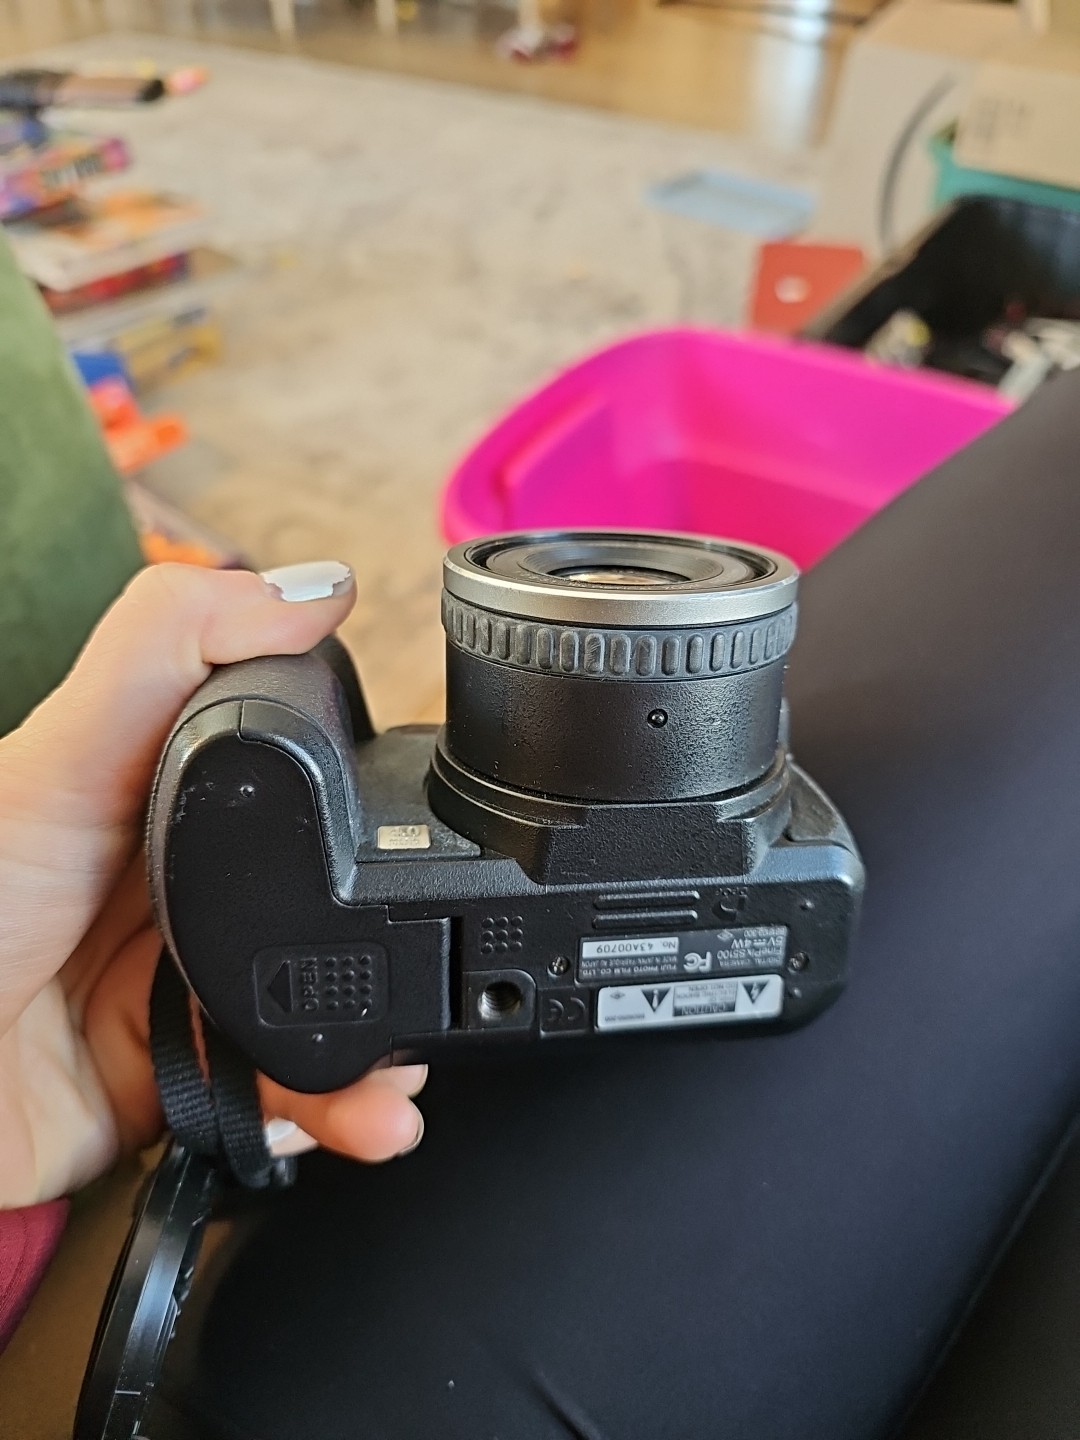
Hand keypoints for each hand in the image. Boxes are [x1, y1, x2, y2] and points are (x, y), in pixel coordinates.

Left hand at [0, 562, 425, 1207]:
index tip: (432, 820)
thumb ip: (170, 652)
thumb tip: (316, 588)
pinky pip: (284, 1093)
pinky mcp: (188, 1077)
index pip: (300, 778)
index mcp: (169, 797)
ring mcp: (190, 986)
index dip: (372, 797)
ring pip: (320, 1005)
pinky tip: (363, 1114)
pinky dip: (334, 1111)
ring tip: (401, 1067)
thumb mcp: (60, 757)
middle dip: (393, 935)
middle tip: (441, 956)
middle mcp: (188, 889)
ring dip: (380, 1042)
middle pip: (325, 903)